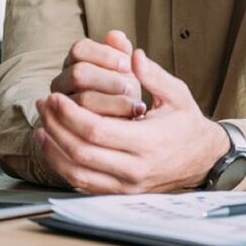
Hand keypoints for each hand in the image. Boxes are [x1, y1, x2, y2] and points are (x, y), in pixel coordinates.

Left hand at [34, 48, 229, 193]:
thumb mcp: (176, 94)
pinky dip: (63, 166)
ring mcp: (127, 185)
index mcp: (149, 142)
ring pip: (76, 172)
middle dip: (56, 126)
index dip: (69, 113)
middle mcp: (135, 168)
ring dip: (53, 149)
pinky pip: (83, 183)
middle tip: (45, 105)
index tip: (56, 96)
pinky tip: (54, 147)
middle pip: (80, 151)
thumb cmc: (187, 124)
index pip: (96, 130)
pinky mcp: (120, 192)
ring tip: (42, 125)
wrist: (203, 159)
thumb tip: (131, 52)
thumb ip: (152, 74)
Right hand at [50, 30, 144, 118]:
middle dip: (109, 80)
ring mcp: (62, 106)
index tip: (127, 65)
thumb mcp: (127, 70)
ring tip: (135, 107)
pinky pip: (85, 124)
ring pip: (82, 100)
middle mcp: (62, 82)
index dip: (105, 54)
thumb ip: (122, 52)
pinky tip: (128, 120)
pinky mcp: (69, 129)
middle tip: (131, 88)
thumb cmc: (127, 90)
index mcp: (74, 61)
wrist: (128, 122)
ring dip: (112, 101)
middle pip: (78, 73)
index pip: (80, 49)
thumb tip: (114, 35)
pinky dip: (110, 120)